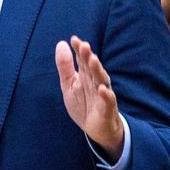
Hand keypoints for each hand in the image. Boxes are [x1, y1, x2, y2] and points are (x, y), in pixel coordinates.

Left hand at [55, 36, 123, 159]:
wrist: (96, 129)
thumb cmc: (83, 104)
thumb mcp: (69, 85)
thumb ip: (65, 66)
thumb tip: (61, 43)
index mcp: (86, 76)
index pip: (82, 60)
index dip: (79, 50)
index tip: (74, 39)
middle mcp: (95, 82)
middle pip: (92, 68)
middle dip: (88, 57)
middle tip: (84, 46)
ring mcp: (103, 95)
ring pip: (101, 80)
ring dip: (98, 70)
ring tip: (93, 60)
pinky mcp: (108, 109)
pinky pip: (109, 101)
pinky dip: (107, 95)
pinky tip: (103, 89)